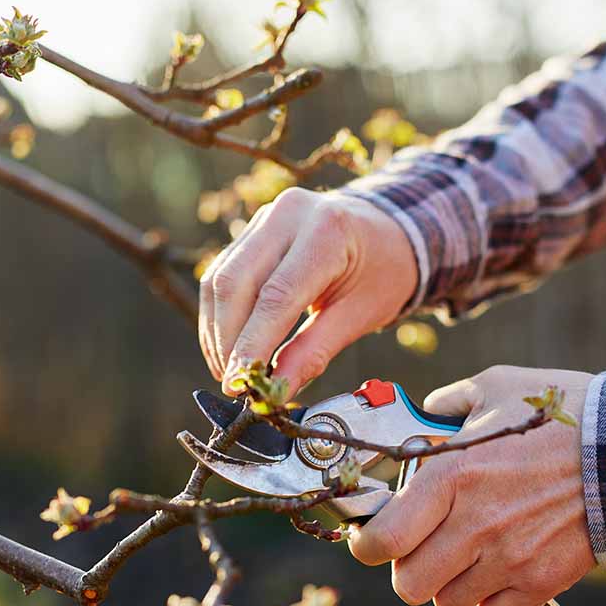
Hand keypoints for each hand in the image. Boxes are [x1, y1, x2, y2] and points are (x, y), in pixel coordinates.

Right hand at [198, 187, 416, 395]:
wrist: (388, 232)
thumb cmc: (382, 272)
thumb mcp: (360, 315)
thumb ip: (315, 352)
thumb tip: (276, 391)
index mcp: (328, 231)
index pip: (276, 295)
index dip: (252, 343)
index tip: (239, 382)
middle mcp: (290, 214)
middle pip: (236, 282)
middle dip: (228, 340)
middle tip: (232, 382)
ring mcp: (267, 217)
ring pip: (220, 278)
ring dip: (217, 331)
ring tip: (228, 371)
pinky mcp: (253, 229)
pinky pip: (222, 273)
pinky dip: (219, 314)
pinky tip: (227, 345)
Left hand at [348, 366, 597, 605]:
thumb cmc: (563, 413)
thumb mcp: (496, 386)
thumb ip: (448, 402)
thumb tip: (426, 412)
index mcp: (451, 476)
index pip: (382, 541)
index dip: (367, 545)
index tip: (374, 536)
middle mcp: (474, 525)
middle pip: (409, 584)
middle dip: (408, 567)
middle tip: (423, 544)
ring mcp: (509, 560)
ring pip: (448, 602)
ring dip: (449, 583)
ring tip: (467, 553)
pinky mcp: (542, 582)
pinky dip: (489, 599)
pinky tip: (500, 567)